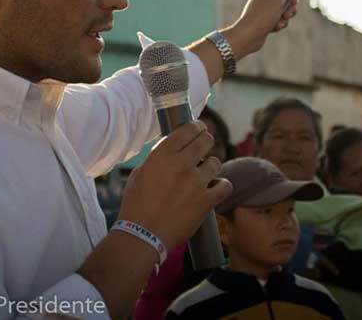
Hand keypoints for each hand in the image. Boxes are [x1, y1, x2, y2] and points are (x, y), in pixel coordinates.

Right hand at [116, 121, 232, 249]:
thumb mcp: (139, 173)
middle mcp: (181, 164)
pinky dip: (222, 186)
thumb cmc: (136, 206)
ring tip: (204, 176)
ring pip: (216, 162)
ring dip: (211, 167)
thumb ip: (157, 159)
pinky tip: (215, 189)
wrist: (141, 235)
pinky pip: (225, 185)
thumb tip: (172, 150)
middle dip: (206, 142)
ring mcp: (196, 182)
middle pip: (206, 140)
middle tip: (204, 149)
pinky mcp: (206, 201)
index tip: (200, 129)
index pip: (188, 129)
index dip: (197, 127)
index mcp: (162, 155)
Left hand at [224, 0, 297, 58]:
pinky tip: (273, 28)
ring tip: (278, 22)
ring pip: (283, 12)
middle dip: (289, 8)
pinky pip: (278, 21)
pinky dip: (278, 24)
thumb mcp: (277, 1)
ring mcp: (264, 10)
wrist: (248, 35)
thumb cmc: (262, 16)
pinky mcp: (265, 21)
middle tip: (286, 14)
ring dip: (284, 18)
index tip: (294, 1)